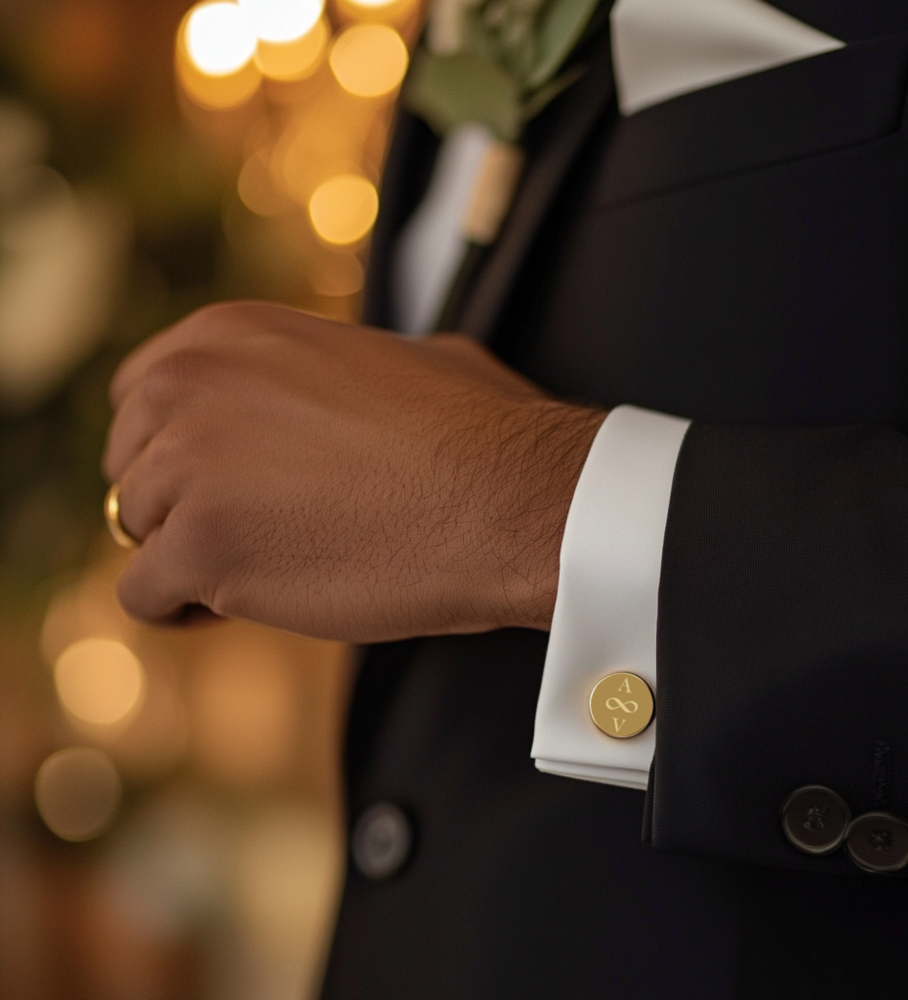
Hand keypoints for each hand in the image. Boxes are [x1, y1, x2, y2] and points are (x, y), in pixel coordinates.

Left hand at [102, 302, 605, 641]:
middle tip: (250, 531)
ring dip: (191, 556)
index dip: (174, 447)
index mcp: (229, 335)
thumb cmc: (474, 431)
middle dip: (180, 503)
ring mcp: (187, 467)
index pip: (141, 394)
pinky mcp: (199, 548)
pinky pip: (144, 596)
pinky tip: (244, 605)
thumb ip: (326, 372)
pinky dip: (187, 611)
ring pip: (137, 530)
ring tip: (266, 569)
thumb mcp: (393, 357)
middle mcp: (190, 387)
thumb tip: (332, 391)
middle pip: (132, 465)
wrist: (509, 498)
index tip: (214, 482)